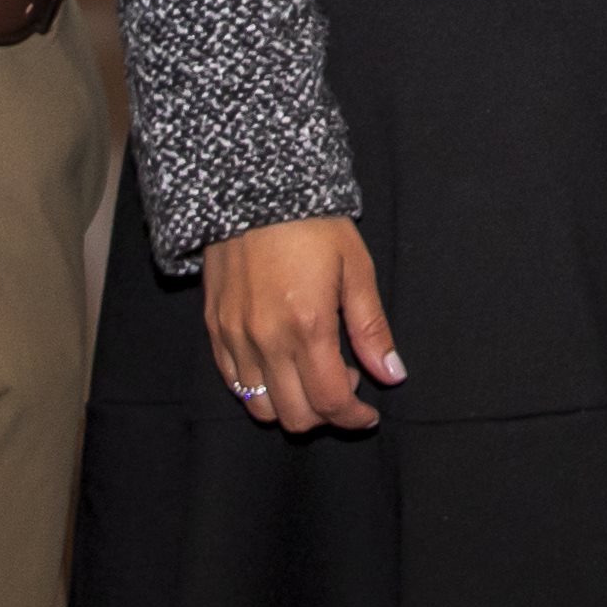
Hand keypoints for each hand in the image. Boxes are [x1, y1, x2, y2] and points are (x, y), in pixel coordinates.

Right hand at [205, 216, 403, 432]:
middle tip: (344, 385)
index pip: (330, 400)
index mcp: (307, 325)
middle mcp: (266, 340)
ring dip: (292, 405)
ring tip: (311, 374)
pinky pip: (234, 383)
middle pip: (295, 415)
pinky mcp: (214, 328)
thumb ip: (371, 330)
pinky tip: (281, 364)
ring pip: (261, 407)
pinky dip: (260, 389)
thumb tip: (392, 375)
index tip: (368, 414)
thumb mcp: (356, 270)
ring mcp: (235, 337)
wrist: (254, 189)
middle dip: (326, 415)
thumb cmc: (313, 225)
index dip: (354, 417)